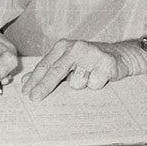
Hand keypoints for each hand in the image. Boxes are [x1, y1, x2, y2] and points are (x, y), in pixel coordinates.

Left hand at [20, 39, 146, 100]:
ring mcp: (92, 54)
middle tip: (34, 99)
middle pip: (56, 70)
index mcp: (64, 46)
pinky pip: (93, 84)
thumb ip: (47, 70)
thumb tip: (25, 80)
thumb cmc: (90, 60)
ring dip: (81, 85)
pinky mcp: (106, 64)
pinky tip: (100, 77)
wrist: (121, 56)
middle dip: (44, 86)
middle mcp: (77, 47)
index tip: (26, 93)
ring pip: (76, 82)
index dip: (35, 80)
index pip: (45, 65)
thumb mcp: (67, 62)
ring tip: (88, 77)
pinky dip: (95, 85)